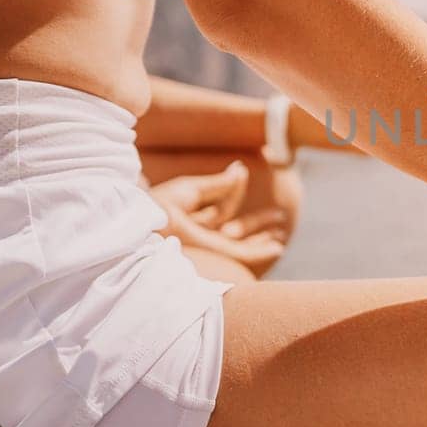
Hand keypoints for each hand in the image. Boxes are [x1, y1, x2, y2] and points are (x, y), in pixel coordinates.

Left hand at [150, 161, 289, 274]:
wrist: (145, 222)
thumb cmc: (158, 205)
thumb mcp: (190, 190)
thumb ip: (218, 185)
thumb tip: (240, 169)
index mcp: (189, 219)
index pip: (221, 206)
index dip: (234, 189)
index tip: (242, 170)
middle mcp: (197, 236)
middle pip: (234, 229)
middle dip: (256, 224)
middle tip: (280, 217)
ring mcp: (204, 248)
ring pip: (239, 245)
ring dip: (261, 241)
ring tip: (279, 240)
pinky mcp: (212, 257)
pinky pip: (240, 256)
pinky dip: (259, 253)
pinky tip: (276, 248)